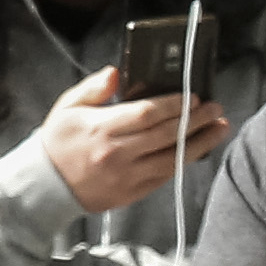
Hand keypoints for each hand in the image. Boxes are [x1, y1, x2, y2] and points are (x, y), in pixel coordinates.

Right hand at [34, 62, 232, 214]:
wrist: (46, 185)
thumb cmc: (59, 142)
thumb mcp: (68, 107)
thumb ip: (94, 88)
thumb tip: (116, 72)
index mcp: (101, 129)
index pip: (146, 114)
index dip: (173, 104)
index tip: (193, 95)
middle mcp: (117, 154)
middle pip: (165, 135)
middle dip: (195, 119)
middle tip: (216, 108)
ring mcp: (127, 177)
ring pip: (172, 159)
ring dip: (201, 142)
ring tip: (219, 127)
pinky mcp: (132, 193)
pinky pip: (166, 176)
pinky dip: (185, 162)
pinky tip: (200, 149)